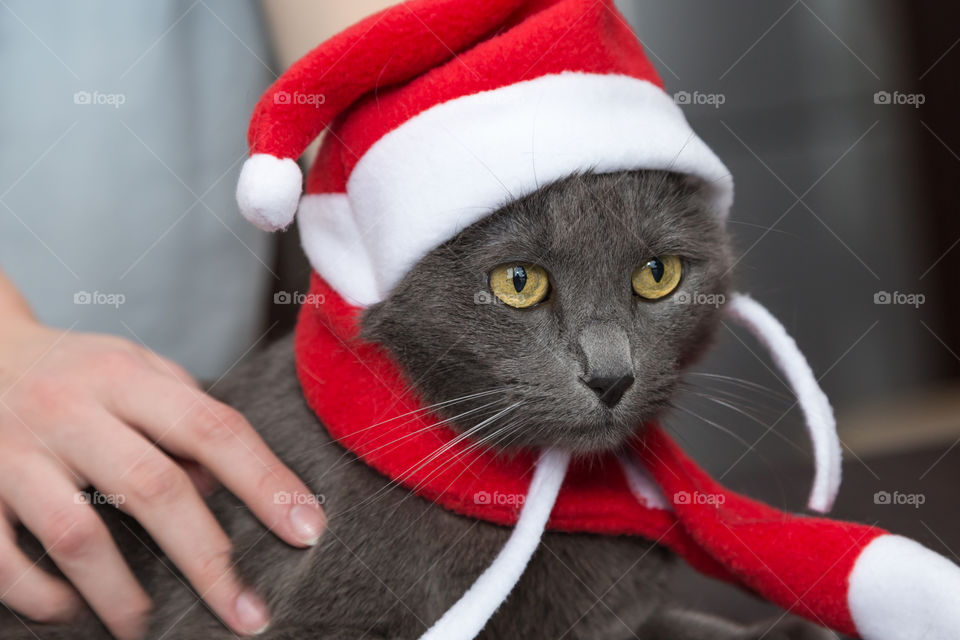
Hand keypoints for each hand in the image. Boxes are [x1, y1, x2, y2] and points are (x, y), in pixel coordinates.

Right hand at [0, 317, 325, 637]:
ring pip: (77, 533)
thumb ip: (184, 412)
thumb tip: (220, 484)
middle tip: (248, 614)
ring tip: (151, 629)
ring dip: (120, 593)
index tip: (307, 531)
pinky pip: (1, 556)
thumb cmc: (76, 370)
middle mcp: (72, 410)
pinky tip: (70, 611)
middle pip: (154, 487)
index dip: (265, 481)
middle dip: (208, 559)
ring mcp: (16, 453)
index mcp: (126, 377)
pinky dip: (38, 593)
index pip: (212, 428)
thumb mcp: (135, 369)